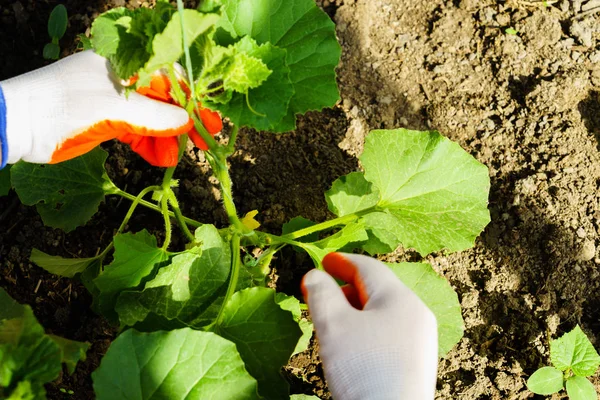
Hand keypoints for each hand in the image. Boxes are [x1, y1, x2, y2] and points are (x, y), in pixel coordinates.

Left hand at [0, 51, 194, 166]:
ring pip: (152, 119)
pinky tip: (161, 158)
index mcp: (123, 64)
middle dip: (183, 122)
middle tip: (203, 143)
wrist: (18, 125)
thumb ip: (153, 116)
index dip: (193, 100)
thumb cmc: (62, 106)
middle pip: (164, 100)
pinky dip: (150, 144)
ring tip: (176, 158)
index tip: (211, 122)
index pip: (169, 78)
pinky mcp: (108, 121)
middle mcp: (122, 80)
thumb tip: (187, 122)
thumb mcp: (112, 109)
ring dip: (167, 138)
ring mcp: (114, 101)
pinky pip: (137, 131)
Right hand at [301, 253, 437, 399]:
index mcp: (401, 298)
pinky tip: (350, 345)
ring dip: (354, 311)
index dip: (342, 262)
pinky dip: (365, 330)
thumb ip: (321, 293)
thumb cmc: (363, 370)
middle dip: (345, 288)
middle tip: (320, 293)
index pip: (368, 268)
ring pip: (382, 314)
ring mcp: (419, 340)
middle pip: (377, 290)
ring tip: (331, 320)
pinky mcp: (415, 363)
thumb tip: (315, 275)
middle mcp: (416, 315)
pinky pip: (388, 334)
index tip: (323, 261)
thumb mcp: (334, 324)